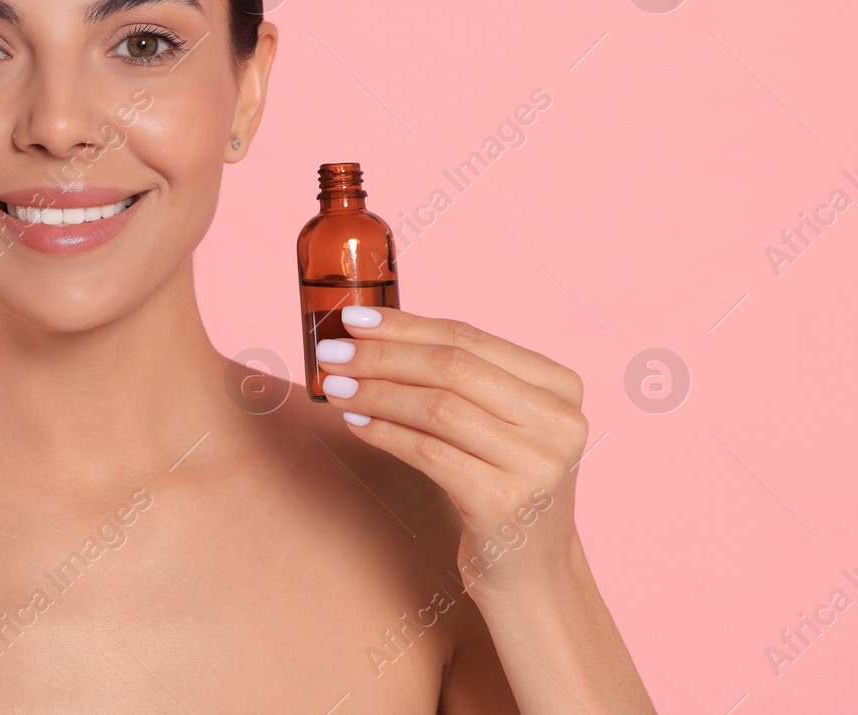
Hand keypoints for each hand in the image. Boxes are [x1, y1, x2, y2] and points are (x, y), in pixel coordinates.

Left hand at [316, 306, 589, 596]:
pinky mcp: (506, 503)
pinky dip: (385, 433)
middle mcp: (561, 422)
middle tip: (331, 354)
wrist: (531, 573)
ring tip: (335, 388)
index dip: (406, 325)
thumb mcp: (498, 425)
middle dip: (383, 356)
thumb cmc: (500, 484)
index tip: (353, 319)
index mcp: (561, 388)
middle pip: (453, 368)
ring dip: (376, 393)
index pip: (470, 339)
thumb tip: (370, 335)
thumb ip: (459, 379)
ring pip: (438, 407)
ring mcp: (538, 465)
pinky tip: (356, 424)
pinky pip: (429, 452)